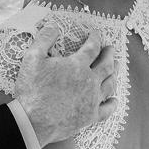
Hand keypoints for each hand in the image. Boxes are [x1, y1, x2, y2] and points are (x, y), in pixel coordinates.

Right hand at [13, 24, 115, 146]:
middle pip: (106, 64)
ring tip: (116, 68)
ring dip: (114, 74)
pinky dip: (112, 103)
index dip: (95, 38)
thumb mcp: (32, 58)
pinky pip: (107, 109)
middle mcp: (89, 81)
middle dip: (109, 54)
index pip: (92, 47)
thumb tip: (53, 27)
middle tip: (111, 49)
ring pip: (110, 84)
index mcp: (77, 65)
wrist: (32, 121)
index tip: (95, 34)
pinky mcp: (90, 117)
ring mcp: (92, 100)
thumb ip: (44, 39)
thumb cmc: (32, 90)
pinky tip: (114, 100)